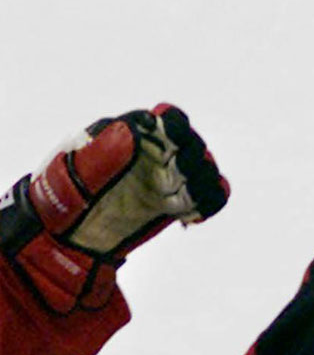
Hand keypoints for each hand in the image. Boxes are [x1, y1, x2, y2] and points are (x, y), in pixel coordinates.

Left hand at [0, 104, 228, 312]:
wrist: (65, 233)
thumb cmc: (64, 195)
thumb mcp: (77, 173)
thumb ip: (103, 153)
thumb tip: (132, 131)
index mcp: (131, 135)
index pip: (168, 120)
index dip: (177, 127)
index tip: (173, 143)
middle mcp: (155, 153)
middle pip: (193, 145)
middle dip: (193, 160)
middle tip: (177, 180)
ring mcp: (167, 178)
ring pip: (205, 170)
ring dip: (203, 184)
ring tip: (183, 202)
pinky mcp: (175, 203)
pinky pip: (208, 197)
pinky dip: (208, 204)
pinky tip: (190, 217)